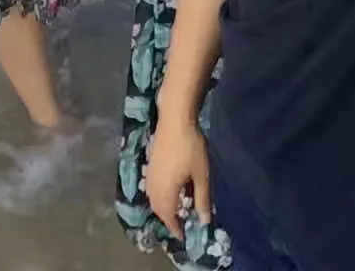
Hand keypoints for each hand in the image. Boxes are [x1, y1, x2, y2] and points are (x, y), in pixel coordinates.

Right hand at [146, 119, 210, 240]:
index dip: (175, 228)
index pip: (168, 217)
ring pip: (152, 198)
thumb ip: (202, 199)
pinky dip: (158, 195)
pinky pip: (151, 187)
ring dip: (161, 207)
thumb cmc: (191, 147)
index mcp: (166, 191)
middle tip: (178, 223)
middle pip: (158, 209)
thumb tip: (204, 221)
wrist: (175, 118)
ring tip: (174, 208)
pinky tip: (167, 188)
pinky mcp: (150, 162)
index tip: (183, 235)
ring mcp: (150, 173)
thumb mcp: (201, 174)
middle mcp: (154, 185)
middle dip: (167, 219)